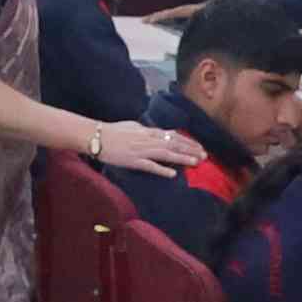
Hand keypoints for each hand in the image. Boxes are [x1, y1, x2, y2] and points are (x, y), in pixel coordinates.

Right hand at [78, 118, 195, 175]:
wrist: (96, 137)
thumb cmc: (113, 131)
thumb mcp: (133, 127)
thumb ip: (146, 131)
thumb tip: (158, 133)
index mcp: (148, 131)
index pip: (173, 135)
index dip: (188, 141)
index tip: (199, 147)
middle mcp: (148, 140)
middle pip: (174, 144)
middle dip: (190, 149)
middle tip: (205, 156)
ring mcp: (141, 150)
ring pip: (166, 154)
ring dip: (182, 158)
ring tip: (196, 162)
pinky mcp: (133, 161)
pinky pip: (150, 166)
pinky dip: (162, 169)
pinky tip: (173, 174)